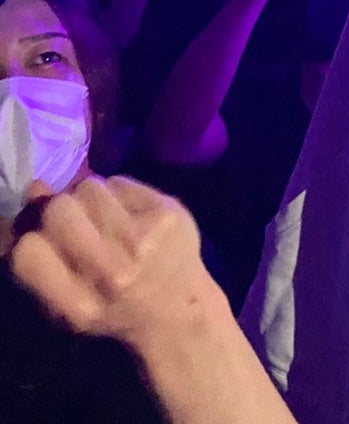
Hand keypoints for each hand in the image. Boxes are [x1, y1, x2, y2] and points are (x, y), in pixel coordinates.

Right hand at [10, 177, 221, 355]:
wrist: (179, 308)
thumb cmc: (112, 309)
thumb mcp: (68, 305)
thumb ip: (42, 260)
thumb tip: (34, 192)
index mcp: (80, 305)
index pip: (28, 252)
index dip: (28, 240)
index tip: (41, 243)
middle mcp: (113, 272)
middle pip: (59, 209)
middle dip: (58, 210)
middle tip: (72, 222)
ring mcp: (144, 239)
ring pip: (89, 187)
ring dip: (87, 198)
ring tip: (100, 218)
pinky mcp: (168, 212)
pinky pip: (120, 182)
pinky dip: (116, 193)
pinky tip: (126, 213)